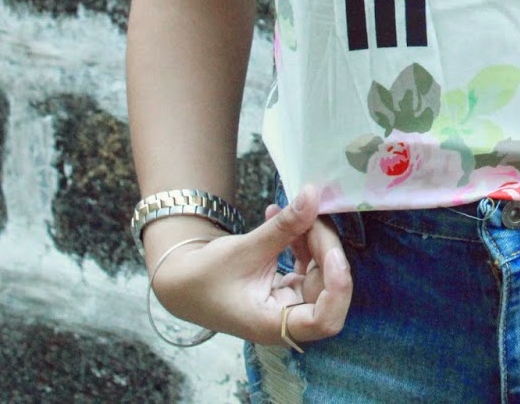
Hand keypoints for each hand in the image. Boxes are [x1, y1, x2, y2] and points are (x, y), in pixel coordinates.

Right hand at [145, 184, 352, 347]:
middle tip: (312, 215)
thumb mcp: (244, 249)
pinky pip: (307, 264)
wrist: (181, 281)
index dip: (338, 288)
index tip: (333, 254)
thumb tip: (313, 195)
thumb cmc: (204, 276)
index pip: (324, 320)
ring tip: (295, 212)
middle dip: (324, 248)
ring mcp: (288, 303)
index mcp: (273, 325)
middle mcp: (286, 319)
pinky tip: (284, 218)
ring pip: (320, 272)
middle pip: (325, 287)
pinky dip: (301, 240)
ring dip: (313, 240)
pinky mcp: (286, 288)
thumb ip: (284, 227)